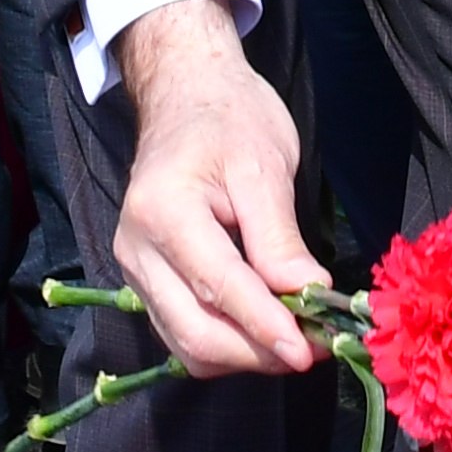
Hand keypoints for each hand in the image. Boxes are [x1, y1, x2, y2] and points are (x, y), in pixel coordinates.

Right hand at [105, 2, 320, 376]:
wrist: (188, 97)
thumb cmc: (229, 120)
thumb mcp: (265, 166)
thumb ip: (279, 238)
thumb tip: (309, 295)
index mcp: (163, 211)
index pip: (219, 287)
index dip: (266, 327)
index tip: (309, 351)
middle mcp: (136, 248)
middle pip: (196, 332)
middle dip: (257, 351)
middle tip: (315, 348)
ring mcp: (135, 269)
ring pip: (188, 344)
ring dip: (244, 355)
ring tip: (297, 340)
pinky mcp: (146, 281)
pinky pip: (184, 332)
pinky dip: (228, 343)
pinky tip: (265, 329)